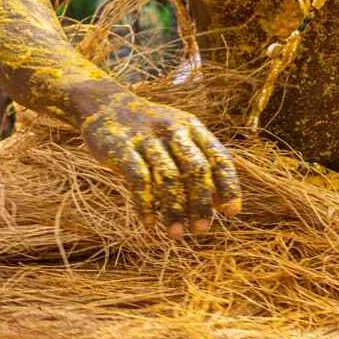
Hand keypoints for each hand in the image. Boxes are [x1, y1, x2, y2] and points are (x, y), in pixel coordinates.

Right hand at [80, 91, 240, 237]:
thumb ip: (200, 165)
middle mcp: (173, 130)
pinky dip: (145, 205)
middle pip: (196, 169)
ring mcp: (147, 137)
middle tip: (201, 230)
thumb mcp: (179, 139)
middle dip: (201, 203)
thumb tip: (221, 204)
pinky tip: (150, 225)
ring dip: (174, 209)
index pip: (219, 157)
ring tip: (175, 234)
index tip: (232, 212)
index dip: (228, 186)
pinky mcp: (121, 147)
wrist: (106, 104)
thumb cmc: (151, 131)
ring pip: (168, 177)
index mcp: (192, 127)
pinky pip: (138, 180)